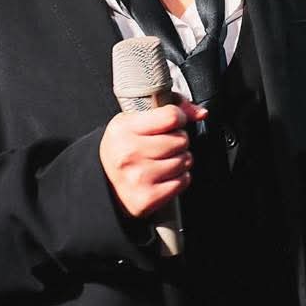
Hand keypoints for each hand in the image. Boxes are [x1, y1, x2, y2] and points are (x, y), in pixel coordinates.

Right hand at [99, 97, 205, 217]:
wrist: (105, 182)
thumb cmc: (125, 146)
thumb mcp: (138, 119)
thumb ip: (172, 107)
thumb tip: (201, 113)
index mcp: (124, 128)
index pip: (171, 116)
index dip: (178, 117)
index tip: (173, 122)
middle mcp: (129, 153)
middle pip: (181, 140)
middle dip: (179, 140)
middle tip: (165, 144)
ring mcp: (138, 178)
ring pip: (184, 160)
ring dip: (180, 159)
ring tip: (164, 159)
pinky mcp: (147, 198)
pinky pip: (183, 182)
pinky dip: (179, 178)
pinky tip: (165, 175)